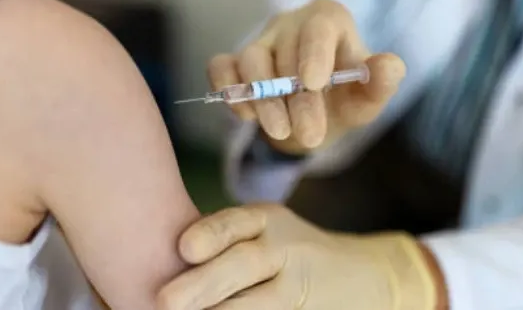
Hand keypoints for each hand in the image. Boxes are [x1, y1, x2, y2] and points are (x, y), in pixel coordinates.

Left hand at [157, 205, 442, 309]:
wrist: (364, 277)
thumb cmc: (286, 252)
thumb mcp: (263, 233)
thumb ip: (222, 241)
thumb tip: (159, 265)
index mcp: (267, 221)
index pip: (236, 222)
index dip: (211, 233)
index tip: (183, 248)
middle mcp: (285, 249)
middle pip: (245, 263)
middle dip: (205, 283)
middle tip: (164, 300)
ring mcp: (299, 286)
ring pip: (262, 302)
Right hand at [208, 0, 405, 154]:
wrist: (312, 116)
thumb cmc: (343, 97)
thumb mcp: (368, 96)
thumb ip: (382, 82)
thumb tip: (390, 66)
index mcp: (327, 19)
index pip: (318, 27)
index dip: (313, 53)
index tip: (312, 84)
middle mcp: (290, 23)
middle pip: (285, 53)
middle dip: (295, 98)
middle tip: (310, 135)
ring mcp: (259, 41)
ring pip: (250, 59)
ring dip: (263, 99)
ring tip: (280, 131)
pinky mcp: (233, 62)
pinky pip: (220, 67)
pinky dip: (228, 89)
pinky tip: (246, 116)